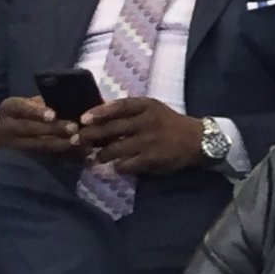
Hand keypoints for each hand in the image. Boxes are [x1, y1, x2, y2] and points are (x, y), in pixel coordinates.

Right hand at [0, 94, 80, 158]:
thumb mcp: (31, 104)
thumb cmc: (29, 113)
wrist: (9, 134)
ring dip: (59, 144)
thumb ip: (47, 103)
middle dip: (53, 129)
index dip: (37, 112)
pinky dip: (63, 155)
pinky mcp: (22, 159)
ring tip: (77, 141)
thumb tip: (71, 106)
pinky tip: (78, 153)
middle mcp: (6, 127)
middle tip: (73, 128)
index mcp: (9, 108)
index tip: (53, 115)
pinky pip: (44, 158)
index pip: (21, 108)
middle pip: (29, 129)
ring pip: (36, 146)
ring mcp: (12, 146)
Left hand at [77, 97, 206, 174]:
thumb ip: (129, 112)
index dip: (99, 112)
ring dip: (101, 154)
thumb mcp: (152, 109)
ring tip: (96, 157)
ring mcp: (150, 141)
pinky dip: (118, 167)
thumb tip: (97, 118)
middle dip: (91, 136)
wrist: (198, 140)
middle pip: (112, 128)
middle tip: (77, 141)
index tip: (83, 119)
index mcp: (146, 106)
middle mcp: (147, 122)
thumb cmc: (169, 123)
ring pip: (116, 149)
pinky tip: (117, 167)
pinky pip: (127, 164)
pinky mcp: (152, 158)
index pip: (118, 106)